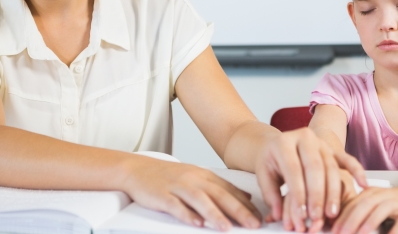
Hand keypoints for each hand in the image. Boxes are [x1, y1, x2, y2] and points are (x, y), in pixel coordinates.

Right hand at [121, 156, 261, 230]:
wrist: (137, 169)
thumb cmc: (168, 176)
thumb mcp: (198, 177)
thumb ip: (221, 187)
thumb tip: (246, 196)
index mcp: (204, 175)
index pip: (230, 190)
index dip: (246, 204)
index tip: (260, 217)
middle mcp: (193, 179)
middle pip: (219, 195)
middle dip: (239, 211)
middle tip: (253, 224)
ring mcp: (177, 186)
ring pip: (200, 200)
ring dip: (215, 214)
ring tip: (227, 228)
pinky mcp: (162, 195)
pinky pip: (176, 205)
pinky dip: (187, 214)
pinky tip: (196, 223)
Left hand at [255, 128, 366, 232]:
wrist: (277, 143)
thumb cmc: (271, 161)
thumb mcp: (264, 174)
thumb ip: (270, 194)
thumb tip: (278, 215)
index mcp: (283, 142)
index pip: (293, 169)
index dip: (298, 193)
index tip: (300, 214)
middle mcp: (304, 138)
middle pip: (314, 167)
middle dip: (317, 195)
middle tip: (317, 217)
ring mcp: (320, 142)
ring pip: (331, 167)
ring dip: (333, 192)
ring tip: (331, 213)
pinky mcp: (332, 148)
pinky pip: (347, 159)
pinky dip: (357, 171)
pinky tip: (363, 185)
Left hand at [332, 185, 397, 233]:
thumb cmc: (391, 201)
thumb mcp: (373, 202)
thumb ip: (358, 210)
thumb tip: (338, 226)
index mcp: (369, 193)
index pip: (352, 205)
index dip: (341, 217)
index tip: (332, 230)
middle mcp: (381, 196)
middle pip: (364, 206)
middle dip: (351, 221)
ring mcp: (396, 203)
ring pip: (381, 210)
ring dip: (369, 223)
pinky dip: (394, 230)